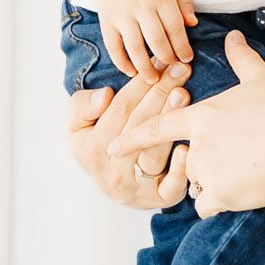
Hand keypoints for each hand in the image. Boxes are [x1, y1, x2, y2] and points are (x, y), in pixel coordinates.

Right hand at [69, 64, 193, 207]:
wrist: (113, 187)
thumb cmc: (99, 146)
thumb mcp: (78, 125)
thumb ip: (81, 106)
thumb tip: (104, 96)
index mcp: (88, 148)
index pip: (118, 110)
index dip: (139, 85)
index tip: (158, 63)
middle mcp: (110, 170)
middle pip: (138, 126)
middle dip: (160, 93)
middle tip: (180, 70)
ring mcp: (134, 188)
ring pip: (154, 152)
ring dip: (170, 121)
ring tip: (184, 94)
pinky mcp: (157, 200)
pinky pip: (170, 188)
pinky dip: (179, 170)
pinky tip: (186, 148)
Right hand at [90, 0, 197, 75]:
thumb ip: (183, 0)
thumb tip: (193, 24)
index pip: (175, 28)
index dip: (183, 47)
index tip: (187, 59)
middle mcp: (141, 7)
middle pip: (157, 41)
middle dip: (167, 59)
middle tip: (172, 68)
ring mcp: (122, 15)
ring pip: (136, 48)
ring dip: (146, 68)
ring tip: (153, 79)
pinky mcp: (107, 21)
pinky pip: (114, 47)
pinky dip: (122, 62)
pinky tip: (131, 72)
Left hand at [108, 30, 264, 213]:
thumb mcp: (260, 80)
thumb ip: (241, 60)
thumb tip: (233, 37)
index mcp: (202, 116)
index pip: (158, 128)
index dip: (132, 138)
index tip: (112, 147)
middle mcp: (197, 145)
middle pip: (189, 160)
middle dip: (208, 163)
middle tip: (242, 155)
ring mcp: (207, 170)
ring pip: (200, 183)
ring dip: (216, 183)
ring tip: (249, 170)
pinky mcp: (220, 194)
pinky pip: (208, 205)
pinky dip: (221, 201)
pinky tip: (244, 190)